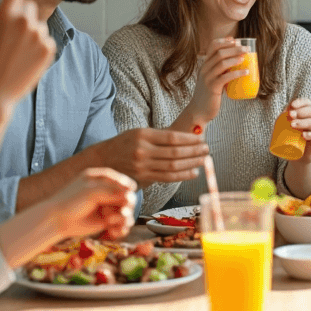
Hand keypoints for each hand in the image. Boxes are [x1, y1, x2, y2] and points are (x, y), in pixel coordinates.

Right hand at [0, 0, 55, 110]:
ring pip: (37, 25)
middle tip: (4, 41)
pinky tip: (23, 60)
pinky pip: (46, 40)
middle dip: (19, 19)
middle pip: (28, 8)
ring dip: (29, 34)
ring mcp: (39, 36)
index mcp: (5, 14)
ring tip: (13, 53)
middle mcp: (25, 21)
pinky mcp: (49, 50)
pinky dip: (38, 47)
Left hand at [45, 168, 137, 241]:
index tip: (129, 192)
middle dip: (126, 205)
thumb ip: (111, 191)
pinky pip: (120, 223)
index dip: (126, 186)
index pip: (119, 180)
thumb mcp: (92, 192)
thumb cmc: (71, 201)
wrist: (57, 220)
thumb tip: (130, 195)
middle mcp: (104, 192)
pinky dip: (120, 227)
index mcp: (99, 179)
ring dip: (124, 218)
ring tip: (115, 223)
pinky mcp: (106, 221)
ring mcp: (105, 206)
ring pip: (125, 211)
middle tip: (122, 212)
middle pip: (125, 196)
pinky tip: (115, 230)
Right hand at [85, 128, 209, 184]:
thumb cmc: (125, 143)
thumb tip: (186, 137)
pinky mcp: (143, 178)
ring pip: (172, 166)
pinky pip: (166, 177)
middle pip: (174, 152)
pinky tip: (193, 172)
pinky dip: (182, 175)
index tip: (201, 139)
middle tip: (207, 149)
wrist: (103, 159)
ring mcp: (142, 166)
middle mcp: (142, 151)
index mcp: (143, 135)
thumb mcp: (138, 133)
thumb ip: (159, 136)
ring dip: (191, 164)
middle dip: (194, 151)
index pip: (172, 137)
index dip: (189, 139)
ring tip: (204, 160)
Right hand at [178, 38, 247, 128]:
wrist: (199, 110)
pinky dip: (237, 73)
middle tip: (246, 48)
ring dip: (235, 58)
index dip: (224, 41)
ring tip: (245, 57)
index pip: (212, 46)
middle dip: (234, 48)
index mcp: (204, 64)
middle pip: (219, 52)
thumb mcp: (212, 79)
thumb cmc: (209, 94)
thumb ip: (220, 71)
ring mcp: (207, 78)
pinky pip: (225, 77)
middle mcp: (204, 69)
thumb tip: (238, 64)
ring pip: (222, 63)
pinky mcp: (212, 88)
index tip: (235, 40)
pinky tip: (245, 72)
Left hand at [283, 98, 310, 160]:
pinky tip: (304, 135)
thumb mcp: (285, 126)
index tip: (292, 105)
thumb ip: (283, 118)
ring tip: (292, 125)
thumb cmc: (291, 137)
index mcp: (308, 114)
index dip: (302, 102)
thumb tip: (283, 113)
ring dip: (303, 122)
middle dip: (300, 112)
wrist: (297, 154)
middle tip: (290, 115)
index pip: (308, 104)